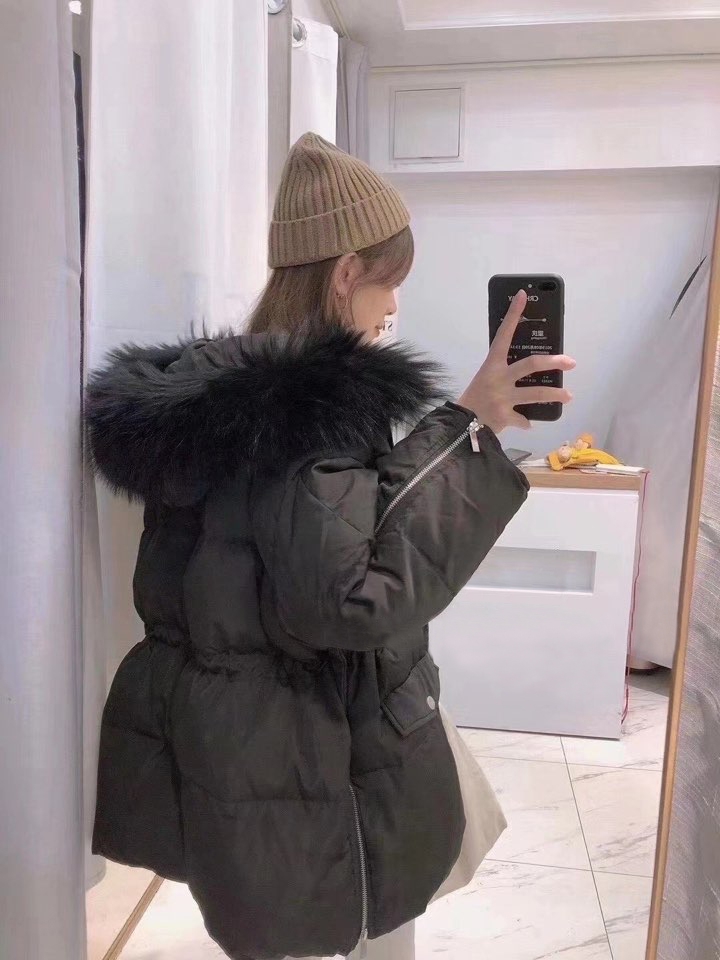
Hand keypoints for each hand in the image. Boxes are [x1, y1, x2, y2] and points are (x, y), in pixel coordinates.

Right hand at [458, 290, 575, 433]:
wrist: (459, 426)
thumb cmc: (474, 398)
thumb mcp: (485, 378)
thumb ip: (503, 373)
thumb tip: (526, 371)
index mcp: (492, 364)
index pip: (503, 334)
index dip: (513, 315)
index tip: (522, 296)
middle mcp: (499, 378)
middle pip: (530, 364)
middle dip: (553, 362)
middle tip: (570, 362)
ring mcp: (503, 397)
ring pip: (535, 393)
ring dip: (554, 394)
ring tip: (568, 396)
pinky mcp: (505, 416)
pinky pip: (523, 419)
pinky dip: (525, 421)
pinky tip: (528, 423)